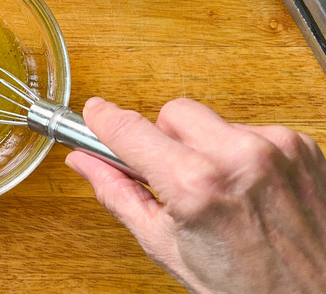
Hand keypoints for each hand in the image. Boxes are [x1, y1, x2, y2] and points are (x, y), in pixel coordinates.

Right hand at [67, 97, 325, 292]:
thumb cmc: (246, 287)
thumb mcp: (166, 247)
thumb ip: (119, 195)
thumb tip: (86, 163)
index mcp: (196, 185)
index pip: (130, 130)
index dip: (104, 119)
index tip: (94, 113)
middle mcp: (239, 156)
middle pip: (173, 111)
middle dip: (163, 138)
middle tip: (170, 175)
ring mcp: (275, 147)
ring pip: (213, 120)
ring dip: (205, 146)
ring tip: (219, 190)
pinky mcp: (300, 145)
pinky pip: (250, 130)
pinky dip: (240, 152)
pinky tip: (247, 187)